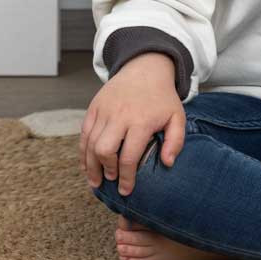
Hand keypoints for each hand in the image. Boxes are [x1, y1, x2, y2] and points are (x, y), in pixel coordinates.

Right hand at [80, 52, 185, 196]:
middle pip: (104, 151)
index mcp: (141, 121)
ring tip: (95, 181)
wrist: (145, 68)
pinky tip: (87, 164)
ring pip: (90, 144)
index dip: (126, 178)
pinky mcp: (94, 107)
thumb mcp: (177, 116)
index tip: (126, 191)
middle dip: (106, 171)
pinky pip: (84, 133)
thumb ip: (176, 140)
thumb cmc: (162, 97)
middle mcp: (120, 116)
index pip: (128, 157)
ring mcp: (104, 110)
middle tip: (110, 181)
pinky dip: (83, 151)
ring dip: (90, 165)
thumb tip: (168, 163)